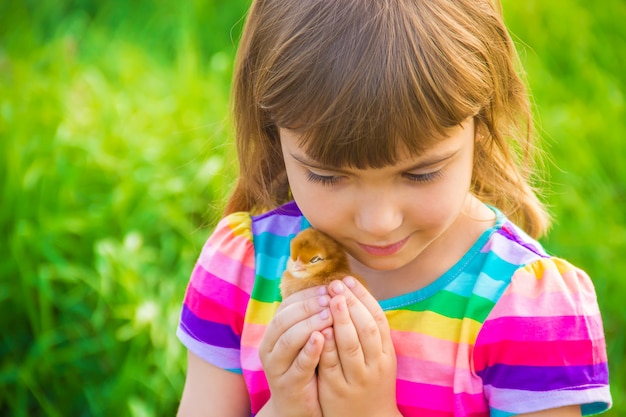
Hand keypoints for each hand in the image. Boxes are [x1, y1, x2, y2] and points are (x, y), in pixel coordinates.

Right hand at [258, 285, 332, 416]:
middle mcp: (269, 347)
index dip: (307, 295)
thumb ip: (310, 319)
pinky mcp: (288, 385)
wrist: (295, 407)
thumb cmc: (305, 367)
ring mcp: (276, 367)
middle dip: (308, 306)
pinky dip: (310, 350)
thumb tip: (330, 288)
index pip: (286, 306)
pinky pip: (298, 365)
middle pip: (285, 319)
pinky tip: (323, 339)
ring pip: (289, 340)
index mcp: (273, 332)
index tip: (327, 288)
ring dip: (310, 324)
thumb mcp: (304, 341)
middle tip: (330, 298)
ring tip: (330, 315)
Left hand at [318, 277, 400, 416]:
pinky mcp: (337, 389)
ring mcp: (357, 378)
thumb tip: (355, 295)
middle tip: (336, 283)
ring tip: (330, 298)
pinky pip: (331, 364)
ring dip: (341, 319)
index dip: (364, 297)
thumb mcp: (378, 357)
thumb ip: (369, 331)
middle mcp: (376, 365)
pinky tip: (320, 328)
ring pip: (351, 345)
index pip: (378, 319)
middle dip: (352, 303)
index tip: (349, 280)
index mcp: (387, 354)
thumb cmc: (371, 382)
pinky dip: (326, 345)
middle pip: (367, 328)